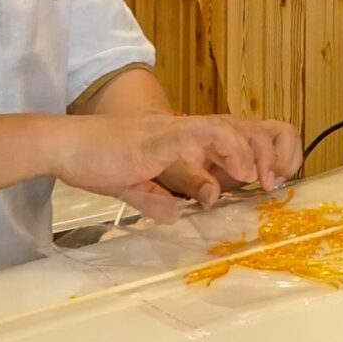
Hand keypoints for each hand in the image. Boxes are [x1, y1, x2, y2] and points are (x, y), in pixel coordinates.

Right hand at [58, 112, 299, 218]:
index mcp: (182, 140)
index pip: (232, 134)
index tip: (272, 180)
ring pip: (224, 127)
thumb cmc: (96, 161)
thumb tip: (175, 215)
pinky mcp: (154, 139)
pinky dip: (214, 157)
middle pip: (239, 126)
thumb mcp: (134, 187)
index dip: (259, 151)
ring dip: (249, 151)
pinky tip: (226, 178)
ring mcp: (170, 131)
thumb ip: (157, 200)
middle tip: (278, 181)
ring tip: (263, 176)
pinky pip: (192, 141)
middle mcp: (182, 129)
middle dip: (267, 150)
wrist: (64, 146)